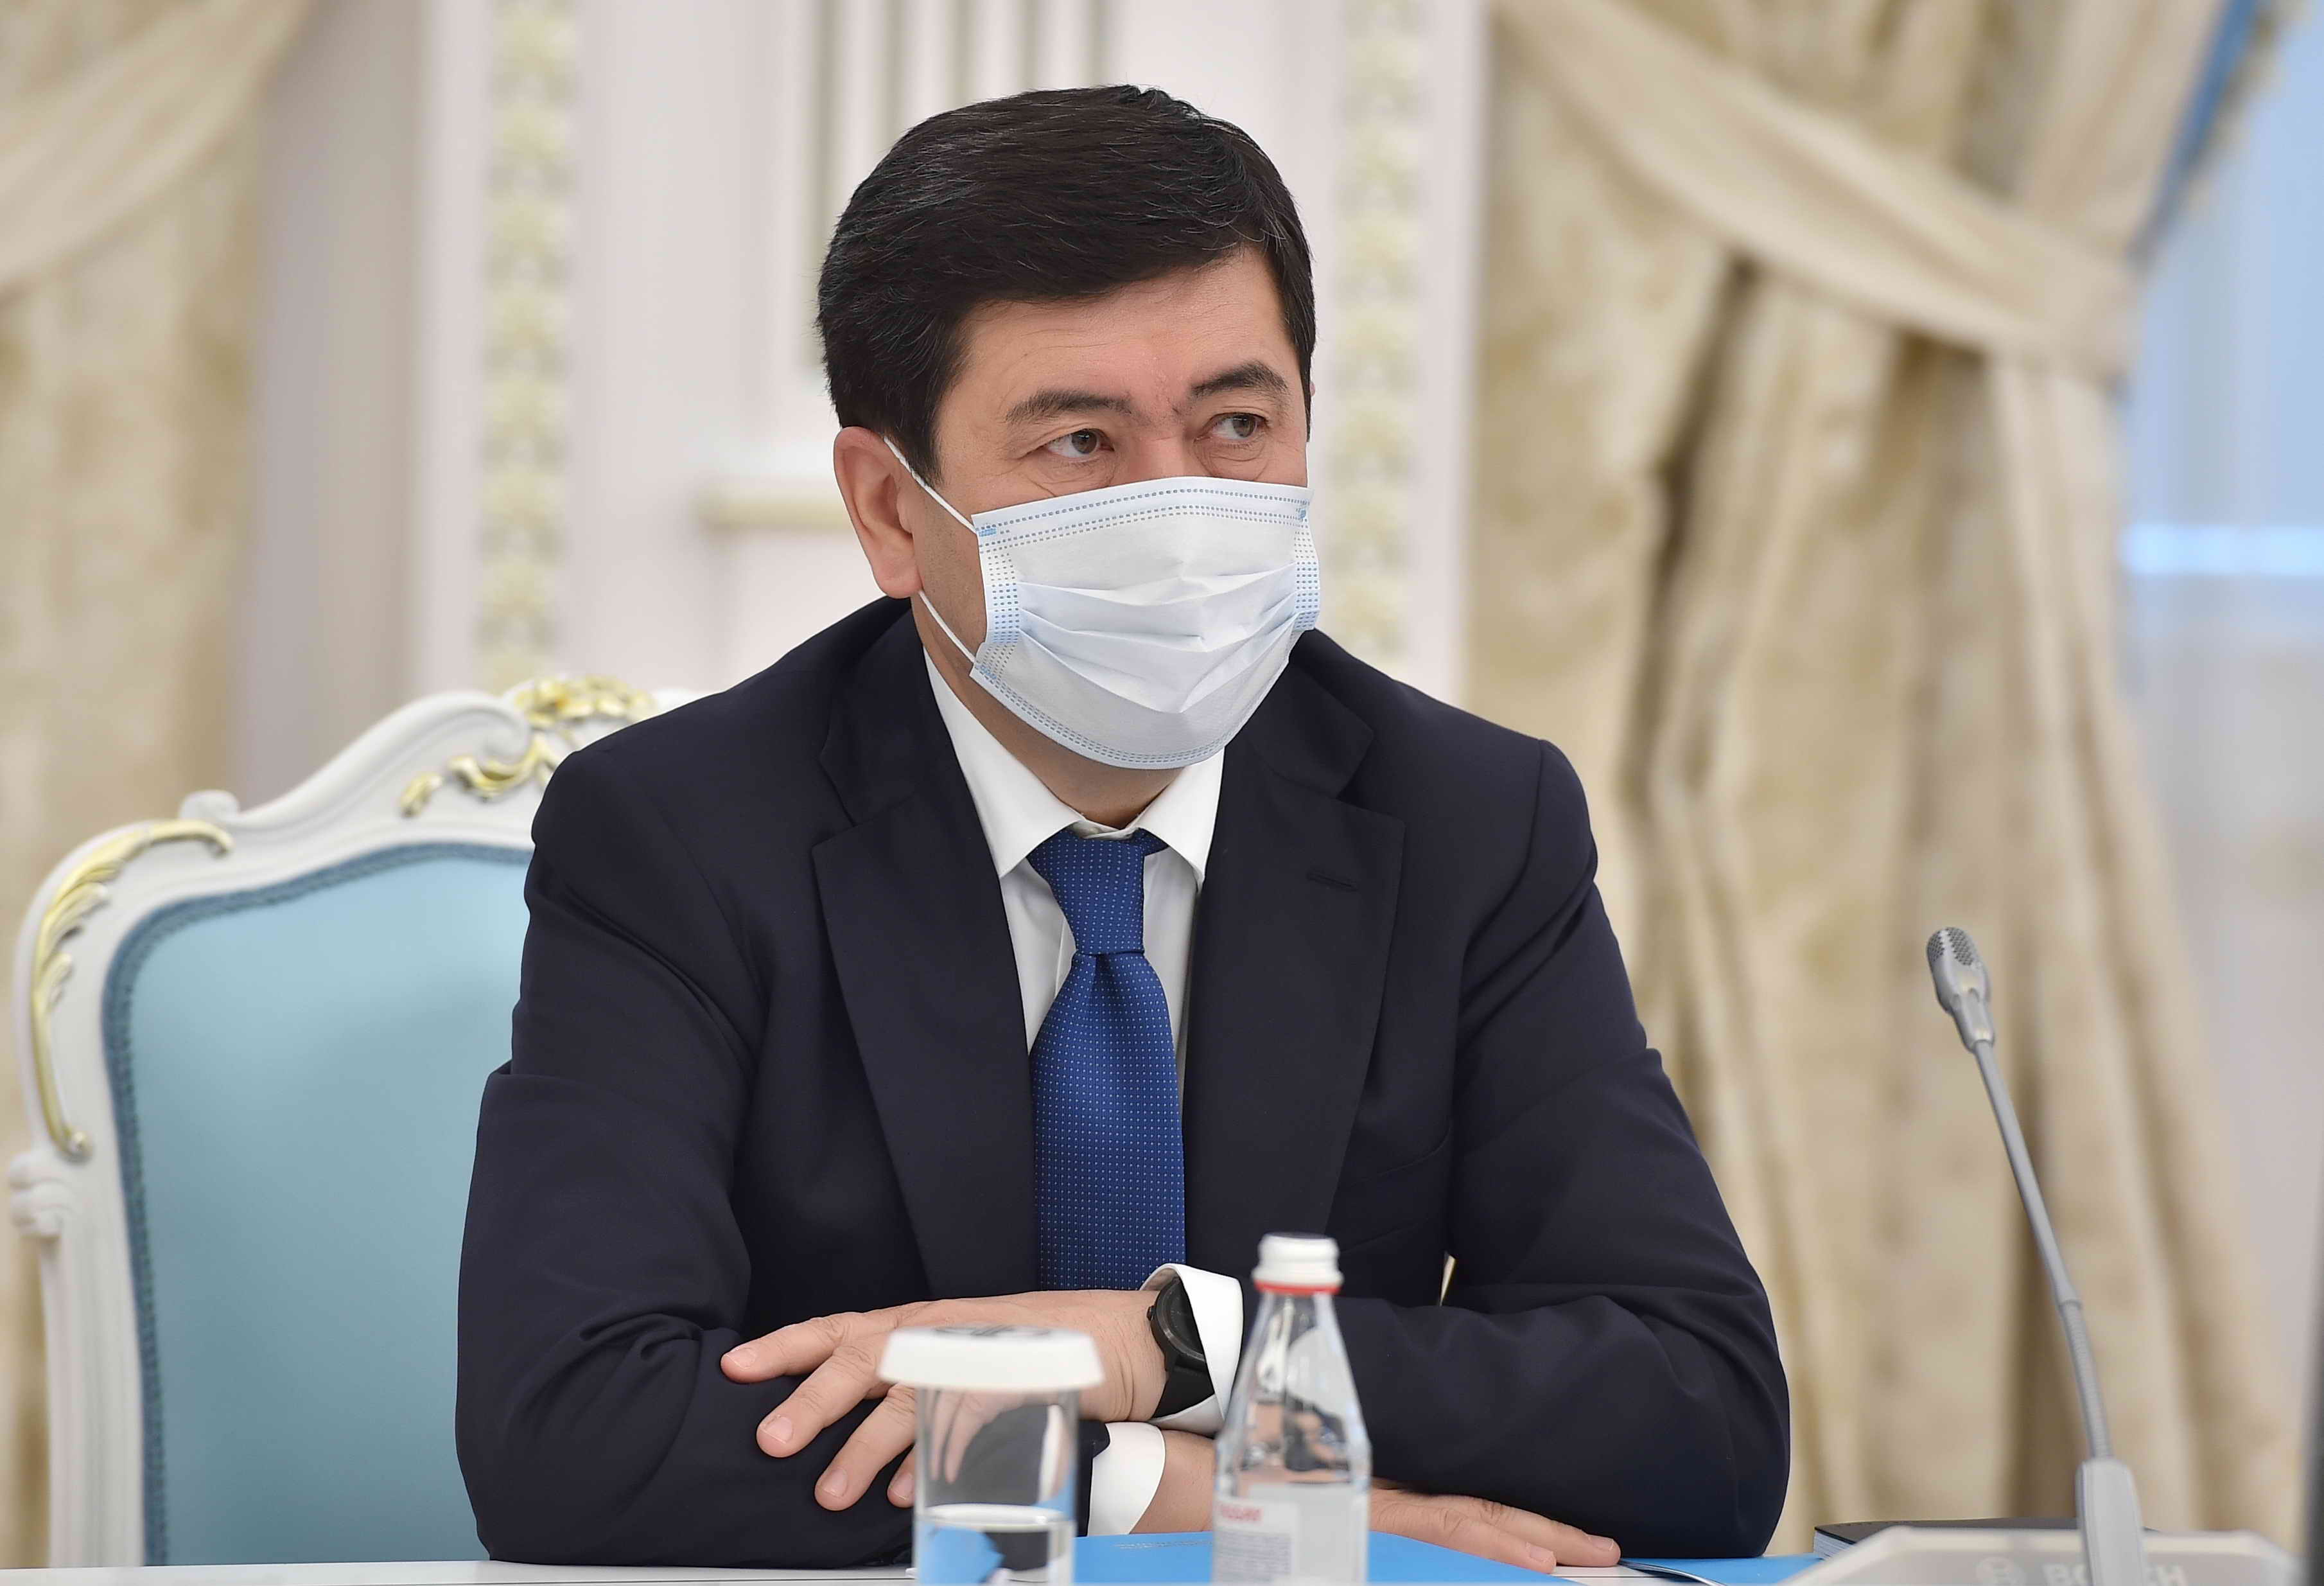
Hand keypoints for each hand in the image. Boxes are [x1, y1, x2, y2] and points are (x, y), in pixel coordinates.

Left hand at [719, 1290, 1165, 1510]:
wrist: (1124, 1337)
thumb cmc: (1038, 1347)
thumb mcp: (962, 1352)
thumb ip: (911, 1381)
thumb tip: (854, 1424)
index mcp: (919, 1323)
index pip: (838, 1329)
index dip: (784, 1346)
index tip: (734, 1367)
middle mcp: (940, 1333)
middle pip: (862, 1359)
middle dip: (812, 1400)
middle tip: (770, 1439)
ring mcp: (978, 1356)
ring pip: (908, 1398)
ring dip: (866, 1448)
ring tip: (833, 1491)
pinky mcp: (1018, 1384)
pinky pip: (966, 1425)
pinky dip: (934, 1462)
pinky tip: (911, 1495)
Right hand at [1154, 1437, 1616, 1570]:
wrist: (1165, 1423)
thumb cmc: (1208, 1452)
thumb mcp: (1273, 1477)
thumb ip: (1317, 1483)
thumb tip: (1339, 1482)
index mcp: (1368, 1484)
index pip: (1459, 1509)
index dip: (1517, 1523)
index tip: (1567, 1543)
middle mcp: (1375, 1491)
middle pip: (1475, 1516)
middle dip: (1544, 1536)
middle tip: (1608, 1552)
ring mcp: (1361, 1500)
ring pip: (1463, 1522)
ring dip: (1526, 1541)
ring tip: (1582, 1558)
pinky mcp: (1341, 1505)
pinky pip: (1427, 1528)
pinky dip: (1482, 1539)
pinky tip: (1527, 1558)